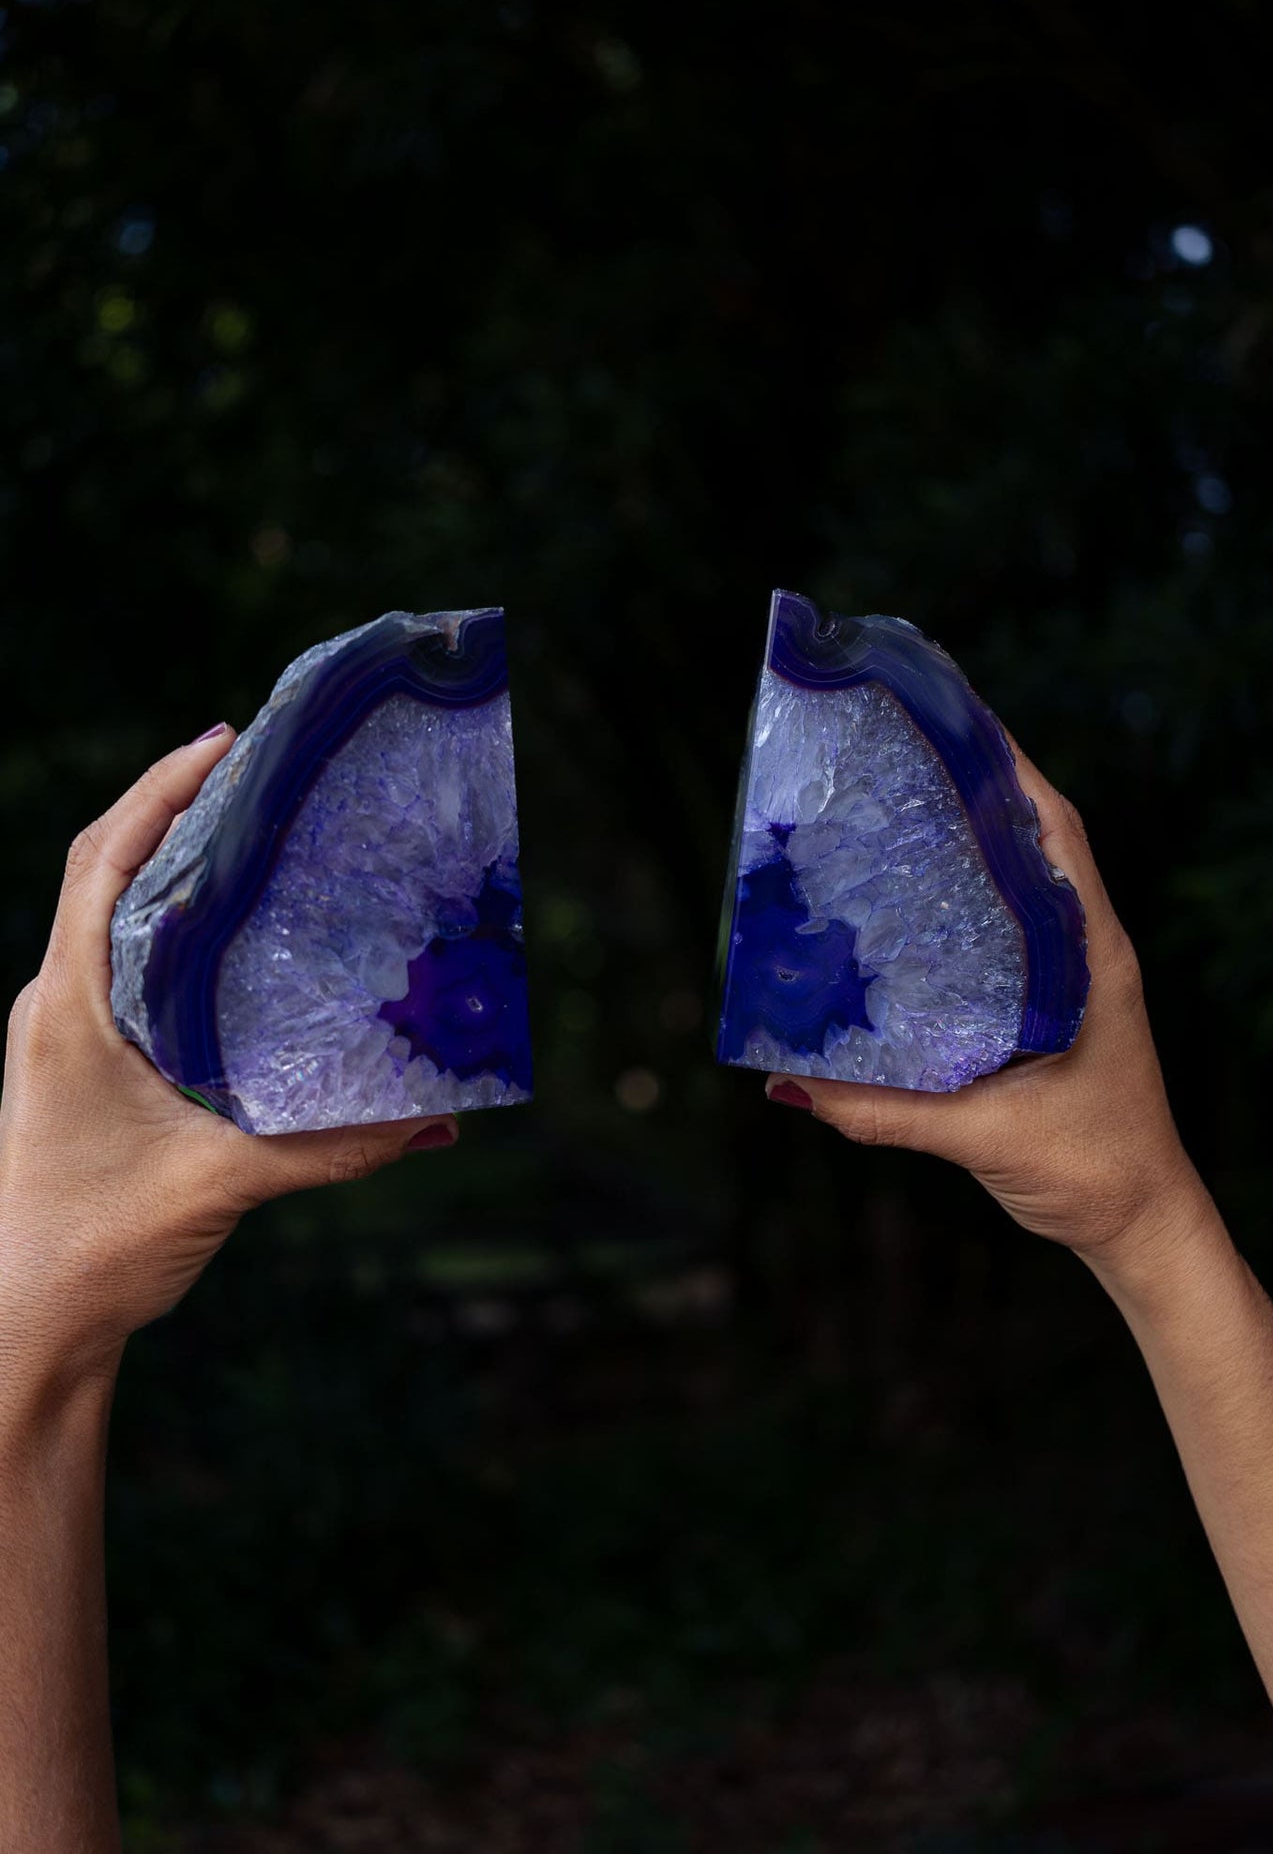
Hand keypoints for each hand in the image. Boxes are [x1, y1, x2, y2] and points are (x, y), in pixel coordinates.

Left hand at [0, 727, 457, 1388]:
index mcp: (68, 1009)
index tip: (225, 740)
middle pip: (103, 868)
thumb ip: (333, 1146)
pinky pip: (118, 961)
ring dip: (167, 861)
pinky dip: (166, 922)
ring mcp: (59, 1031)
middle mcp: (53, 1004)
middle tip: (255, 770)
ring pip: (106, 913)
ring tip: (247, 828)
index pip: (103, 863)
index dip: (160, 791)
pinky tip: (228, 934)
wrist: (27, 1323)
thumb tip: (440, 1119)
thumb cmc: (97, 1247)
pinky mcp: (77, 1061)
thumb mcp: (223, 1185)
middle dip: (173, 806)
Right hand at [766, 739, 1205, 1266]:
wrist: (1142, 1229)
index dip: (1012, 773)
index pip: (1058, 839)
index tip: (958, 722)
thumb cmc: (1092, 1174)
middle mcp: (1086, 956)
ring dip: (967, 848)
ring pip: (1017, 891)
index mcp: (1092, 961)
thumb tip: (790, 1083)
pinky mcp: (1049, 1011)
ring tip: (892, 814)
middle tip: (898, 757)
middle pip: (1032, 847)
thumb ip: (885, 1111)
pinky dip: (961, 910)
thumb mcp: (983, 1138)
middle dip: (973, 794)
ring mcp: (1071, 981)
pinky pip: (1004, 939)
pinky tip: (906, 912)